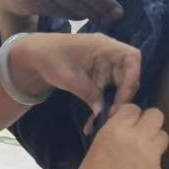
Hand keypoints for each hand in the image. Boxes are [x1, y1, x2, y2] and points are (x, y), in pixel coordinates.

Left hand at [10, 33, 141, 128]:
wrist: (34, 56)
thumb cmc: (50, 58)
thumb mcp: (68, 77)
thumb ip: (88, 93)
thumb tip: (103, 112)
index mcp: (104, 46)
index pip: (132, 57)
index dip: (133, 77)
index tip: (124, 97)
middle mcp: (109, 56)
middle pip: (129, 76)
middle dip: (123, 97)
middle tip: (112, 116)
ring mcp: (104, 68)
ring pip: (119, 88)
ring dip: (113, 105)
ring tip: (102, 122)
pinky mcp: (98, 79)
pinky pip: (106, 94)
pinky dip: (101, 106)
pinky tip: (93, 121)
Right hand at [68, 105, 166, 168]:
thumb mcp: (95, 149)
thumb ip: (112, 135)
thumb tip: (123, 128)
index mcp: (116, 130)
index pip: (133, 109)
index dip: (130, 116)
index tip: (126, 124)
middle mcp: (138, 140)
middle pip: (156, 116)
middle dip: (149, 122)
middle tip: (141, 134)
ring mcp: (152, 159)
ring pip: (164, 137)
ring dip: (154, 142)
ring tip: (142, 155)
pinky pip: (159, 164)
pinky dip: (150, 168)